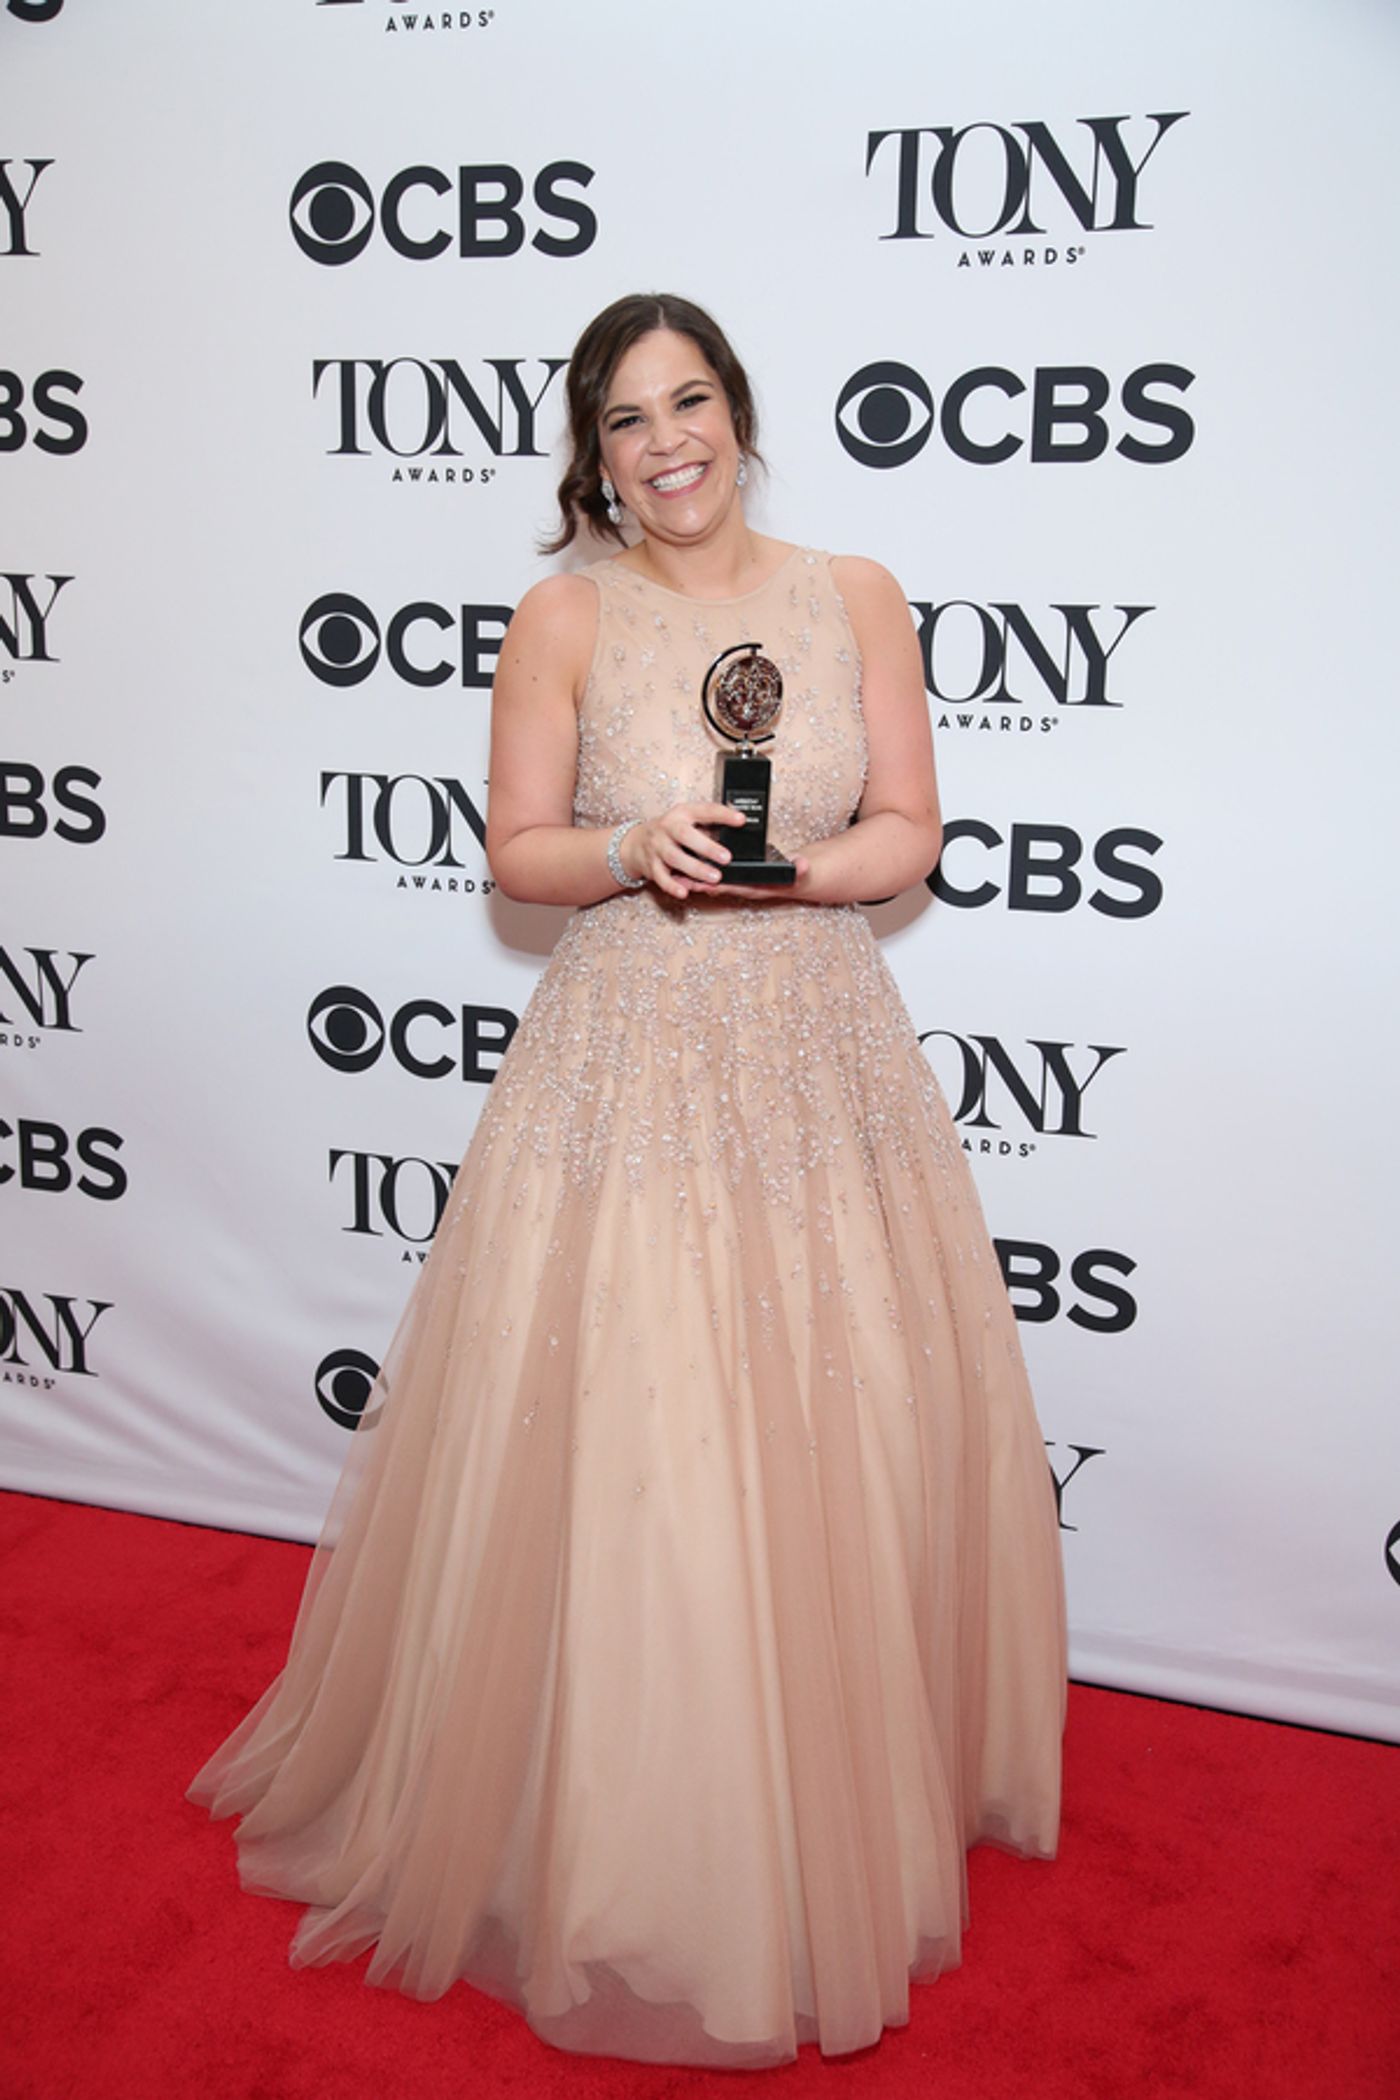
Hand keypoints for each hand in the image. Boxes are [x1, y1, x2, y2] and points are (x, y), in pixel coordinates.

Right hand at [621, 803, 748, 899]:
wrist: (635, 842)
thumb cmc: (669, 831)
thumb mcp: (687, 821)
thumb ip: (708, 826)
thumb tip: (735, 833)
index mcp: (682, 813)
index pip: (704, 810)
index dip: (723, 814)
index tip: (741, 820)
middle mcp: (668, 827)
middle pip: (685, 835)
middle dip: (707, 847)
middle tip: (727, 858)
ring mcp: (657, 847)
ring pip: (675, 858)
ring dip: (695, 869)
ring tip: (715, 878)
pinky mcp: (651, 865)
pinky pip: (661, 877)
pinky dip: (672, 886)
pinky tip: (684, 892)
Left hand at [691, 853, 811, 903]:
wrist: (798, 879)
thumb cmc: (796, 875)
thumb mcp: (801, 872)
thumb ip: (801, 869)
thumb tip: (802, 865)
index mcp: (759, 886)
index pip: (738, 887)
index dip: (722, 885)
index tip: (706, 883)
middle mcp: (746, 888)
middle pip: (720, 887)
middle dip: (701, 884)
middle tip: (681, 881)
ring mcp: (741, 885)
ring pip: (715, 884)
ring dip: (696, 881)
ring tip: (676, 878)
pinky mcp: (737, 880)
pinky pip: (717, 880)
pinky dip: (703, 876)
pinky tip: (687, 870)